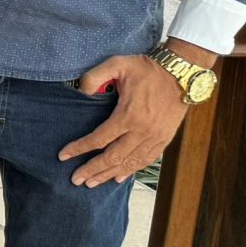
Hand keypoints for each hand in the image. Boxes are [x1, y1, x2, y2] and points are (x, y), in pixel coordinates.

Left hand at [59, 53, 187, 186]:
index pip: (99, 139)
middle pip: (112, 157)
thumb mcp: (118, 63)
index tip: (63, 156)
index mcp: (128, 115)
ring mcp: (155, 137)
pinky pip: (146, 160)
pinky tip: (119, 177)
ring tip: (92, 183)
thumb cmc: (147, 68)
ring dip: (109, 174)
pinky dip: (132, 171)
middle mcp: (142, 131)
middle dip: (92, 169)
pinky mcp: (165, 139)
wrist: (182, 73)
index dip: (79, 149)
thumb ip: (96, 76)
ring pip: (129, 163)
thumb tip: (83, 91)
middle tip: (76, 180)